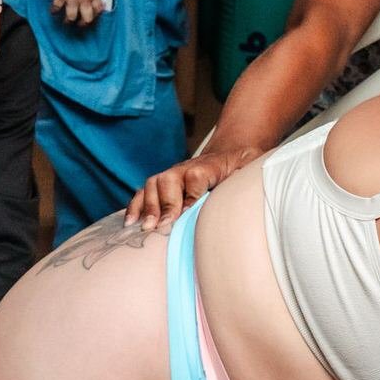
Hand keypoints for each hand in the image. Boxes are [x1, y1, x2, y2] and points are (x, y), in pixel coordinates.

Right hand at [50, 0, 105, 26]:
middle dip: (83, 24)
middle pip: (87, 19)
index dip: (95, 15)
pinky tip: (53, 11)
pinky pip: (57, 9)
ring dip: (68, 21)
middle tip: (79, 24)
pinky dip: (54, 11)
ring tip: (65, 21)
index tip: (91, 17)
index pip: (98, 9)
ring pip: (71, 18)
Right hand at [125, 145, 261, 229]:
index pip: (195, 178)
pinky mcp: (162, 185)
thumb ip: (246, 174)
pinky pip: (143, 193)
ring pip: (152, 186)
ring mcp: (170, 176)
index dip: (189, 196)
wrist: (228, 152)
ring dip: (146, 207)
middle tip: (160, 226)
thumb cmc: (239, 165)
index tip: (184, 215)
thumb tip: (247, 187)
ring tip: (143, 228)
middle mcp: (184, 169)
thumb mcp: (250, 165)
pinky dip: (135, 207)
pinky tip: (130, 223)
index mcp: (208, 166)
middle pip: (168, 181)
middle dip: (164, 205)